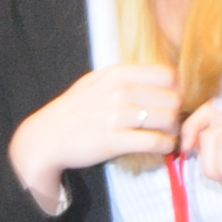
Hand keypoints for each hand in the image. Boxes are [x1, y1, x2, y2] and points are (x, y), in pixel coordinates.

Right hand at [4, 62, 180, 212]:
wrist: (45, 138)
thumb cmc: (72, 111)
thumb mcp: (95, 82)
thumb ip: (124, 77)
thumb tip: (156, 77)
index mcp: (117, 73)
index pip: (168, 74)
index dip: (175, 89)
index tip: (169, 100)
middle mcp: (119, 91)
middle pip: (172, 98)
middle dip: (175, 113)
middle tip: (168, 123)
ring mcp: (116, 116)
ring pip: (168, 120)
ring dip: (172, 131)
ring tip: (165, 136)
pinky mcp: (114, 141)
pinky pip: (155, 142)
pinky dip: (165, 147)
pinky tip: (161, 148)